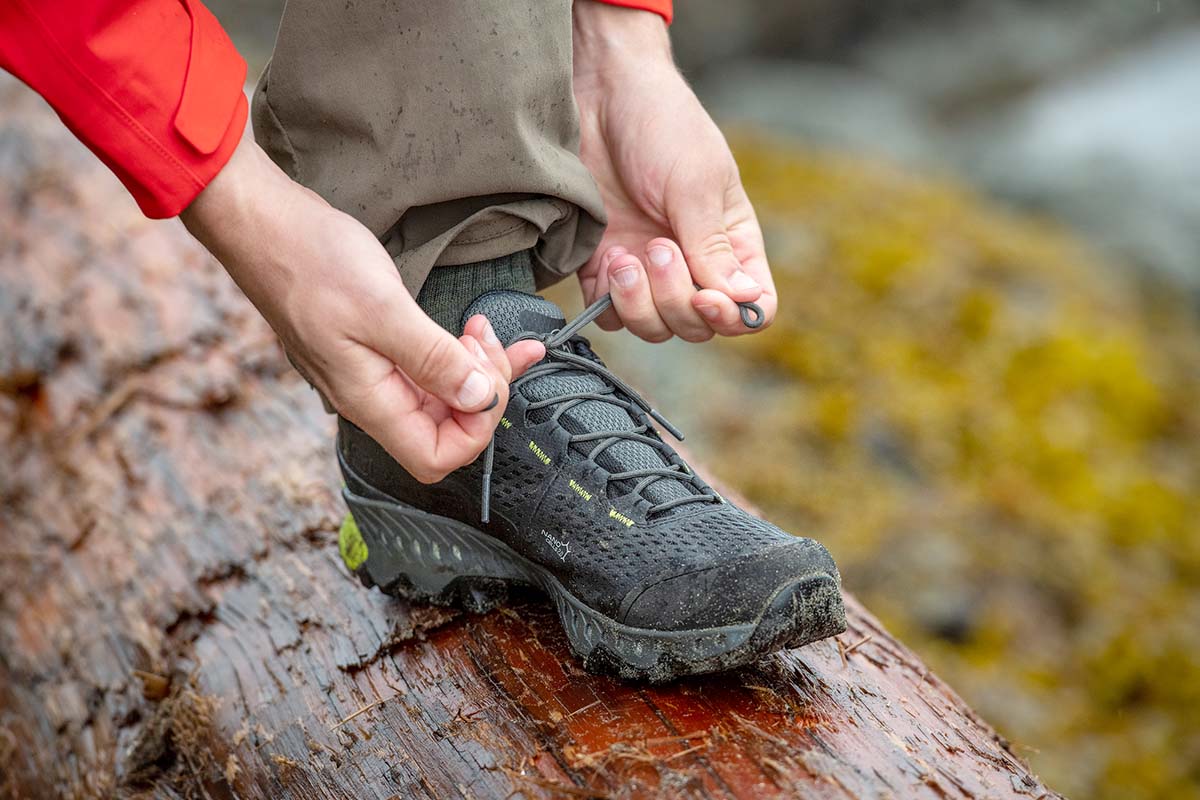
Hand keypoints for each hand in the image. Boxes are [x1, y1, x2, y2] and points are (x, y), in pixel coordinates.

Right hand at [181, 136, 544, 481]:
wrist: (262, 223)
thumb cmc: (310, 261)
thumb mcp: (381, 308)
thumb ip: (433, 360)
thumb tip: (480, 400)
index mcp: (370, 400)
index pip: (435, 457)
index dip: (475, 429)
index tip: (488, 379)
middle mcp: (371, 397)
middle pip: (447, 428)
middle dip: (484, 390)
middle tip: (489, 339)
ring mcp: (373, 373)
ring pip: (442, 396)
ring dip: (477, 370)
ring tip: (483, 328)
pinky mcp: (376, 347)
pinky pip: (429, 367)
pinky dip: (460, 354)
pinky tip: (473, 329)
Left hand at [572, 2, 776, 342]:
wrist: (599, 95)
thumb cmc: (661, 125)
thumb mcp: (694, 183)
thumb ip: (712, 247)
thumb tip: (742, 301)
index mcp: (732, 243)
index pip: (751, 308)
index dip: (732, 318)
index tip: (706, 297)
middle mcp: (693, 264)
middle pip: (697, 326)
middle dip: (675, 299)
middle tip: (657, 246)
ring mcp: (646, 269)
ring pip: (653, 327)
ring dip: (639, 303)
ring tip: (625, 256)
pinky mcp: (602, 267)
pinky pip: (608, 316)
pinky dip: (607, 301)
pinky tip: (605, 257)